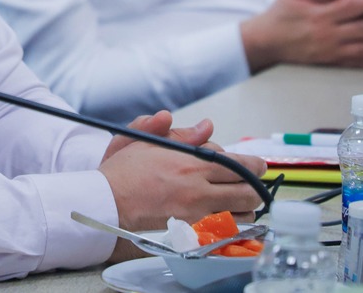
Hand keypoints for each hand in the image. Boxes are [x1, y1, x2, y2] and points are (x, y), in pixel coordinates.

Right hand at [99, 116, 264, 261]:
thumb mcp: (145, 140)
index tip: (256, 166)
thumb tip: (206, 126)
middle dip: (254, 188)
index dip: (255, 165)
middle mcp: (199, 191)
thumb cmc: (121, 173)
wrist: (105, 204)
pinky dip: (230, 225)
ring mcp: (197, 216)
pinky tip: (222, 218)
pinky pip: (225, 233)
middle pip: (248, 193)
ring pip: (241, 215)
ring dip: (243, 208)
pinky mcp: (191, 235)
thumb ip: (179, 132)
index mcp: (191, 165)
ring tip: (234, 202)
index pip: (241, 166)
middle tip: (249, 185)